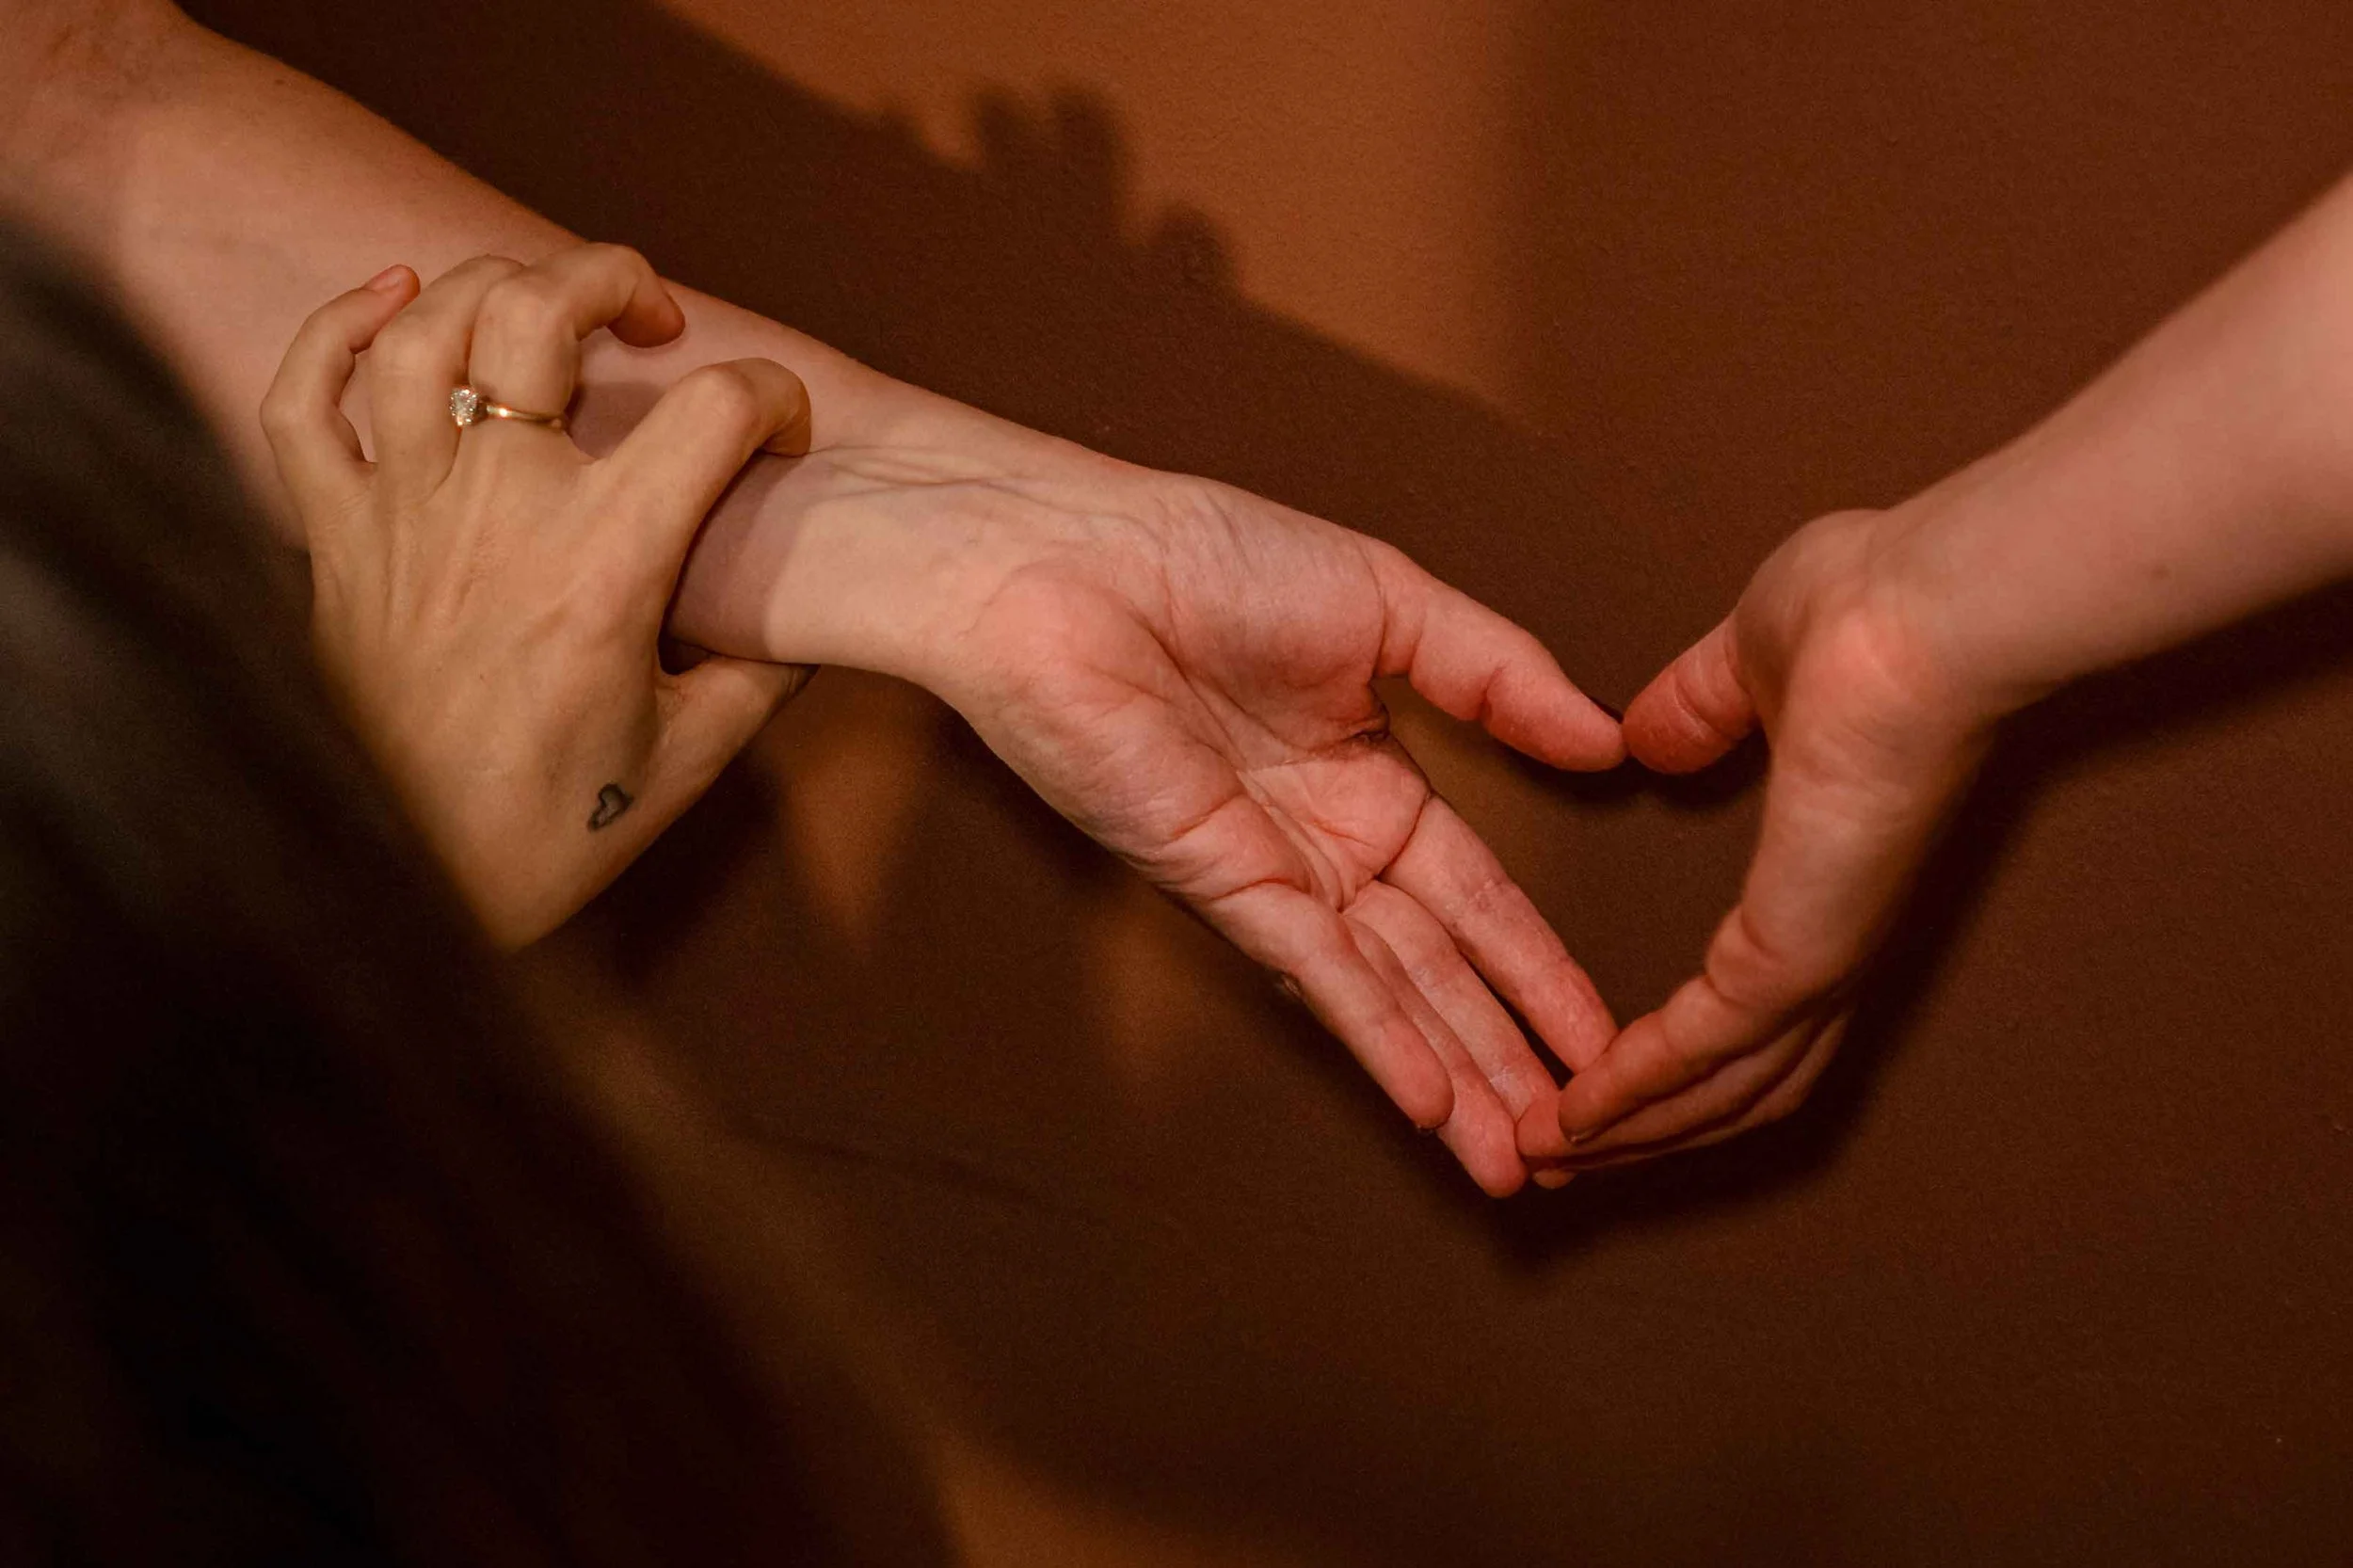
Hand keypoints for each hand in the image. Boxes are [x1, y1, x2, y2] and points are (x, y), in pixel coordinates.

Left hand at [262, 244, 810, 944]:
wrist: (410, 890)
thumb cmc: (553, 833)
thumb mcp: (692, 755)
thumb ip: (763, 672)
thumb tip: (807, 621)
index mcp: (606, 563)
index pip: (717, 412)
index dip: (775, 400)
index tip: (783, 438)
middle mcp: (499, 509)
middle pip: (543, 311)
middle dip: (616, 280)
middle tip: (654, 317)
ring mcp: (402, 513)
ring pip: (426, 327)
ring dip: (494, 282)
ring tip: (543, 302)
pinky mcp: (334, 539)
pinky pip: (305, 398)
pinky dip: (340, 327)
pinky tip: (394, 298)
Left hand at [758, 462, 1625, 1193]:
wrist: (1070, 563)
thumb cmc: (1203, 557)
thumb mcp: (1391, 602)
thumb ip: (1500, 675)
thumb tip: (1607, 740)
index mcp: (1369, 782)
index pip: (1477, 898)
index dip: (1539, 969)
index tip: (1601, 1038)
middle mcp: (1325, 848)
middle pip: (1439, 972)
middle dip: (1508, 1057)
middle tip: (1577, 1140)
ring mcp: (1273, 875)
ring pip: (1385, 993)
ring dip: (1454, 1078)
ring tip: (1518, 1160)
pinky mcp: (1219, 884)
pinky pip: (1314, 970)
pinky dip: (1375, 1034)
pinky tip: (1430, 1099)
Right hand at [1520, 508, 1996, 1171]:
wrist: (1924, 612)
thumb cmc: (1875, 608)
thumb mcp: (1750, 658)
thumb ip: (1698, 707)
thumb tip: (1651, 737)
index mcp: (1828, 879)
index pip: (1755, 1009)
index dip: (1676, 1056)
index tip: (1599, 1076)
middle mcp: (1831, 943)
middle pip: (1736, 1085)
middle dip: (1641, 1128)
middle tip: (1557, 1152)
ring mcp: (1819, 958)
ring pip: (1715, 1090)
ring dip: (1623, 1129)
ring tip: (1543, 1150)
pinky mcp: (1795, 956)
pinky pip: (1698, 1049)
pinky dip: (1629, 1092)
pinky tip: (1573, 1114)